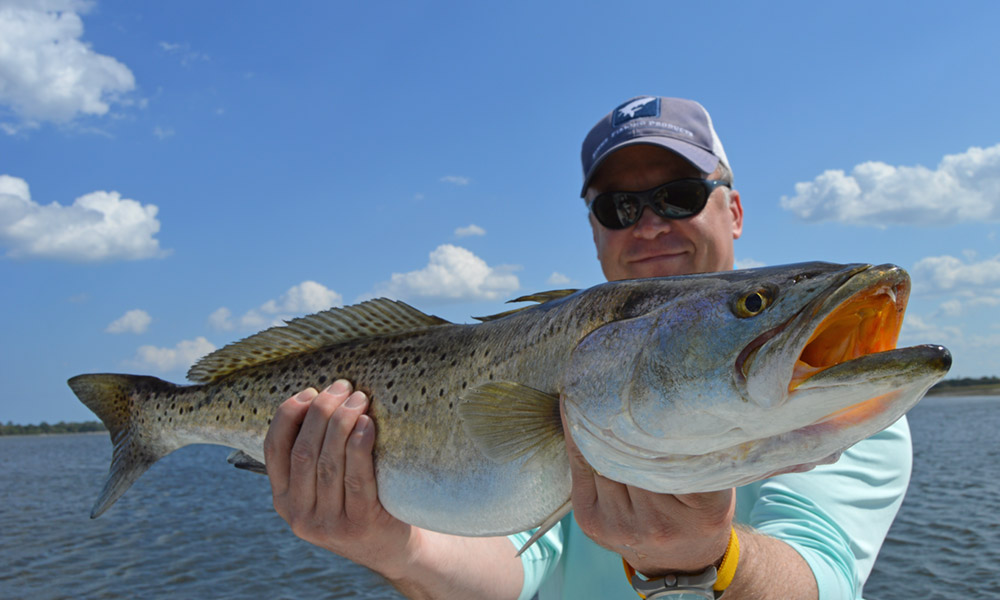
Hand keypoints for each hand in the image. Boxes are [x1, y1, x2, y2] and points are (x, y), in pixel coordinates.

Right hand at [264, 380, 414, 573]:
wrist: (393, 549)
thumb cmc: (360, 503)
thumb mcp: (325, 487)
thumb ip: (314, 455)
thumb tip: (318, 397)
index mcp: (284, 500)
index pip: (273, 448)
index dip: (288, 415)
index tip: (311, 391)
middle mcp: (299, 515)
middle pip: (303, 451)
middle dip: (322, 412)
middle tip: (343, 387)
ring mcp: (328, 524)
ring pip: (327, 462)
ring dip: (342, 422)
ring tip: (359, 398)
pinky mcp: (358, 526)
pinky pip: (356, 480)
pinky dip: (359, 447)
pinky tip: (367, 425)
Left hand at [560, 397, 733, 576]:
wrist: (680, 561)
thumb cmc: (700, 509)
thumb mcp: (718, 484)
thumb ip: (700, 452)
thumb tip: (677, 395)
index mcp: (704, 511)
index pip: (680, 455)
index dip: (664, 419)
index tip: (653, 384)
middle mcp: (661, 524)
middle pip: (636, 455)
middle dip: (625, 416)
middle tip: (617, 375)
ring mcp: (622, 526)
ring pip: (605, 459)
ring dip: (598, 424)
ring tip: (595, 388)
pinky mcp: (592, 523)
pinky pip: (580, 468)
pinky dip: (578, 439)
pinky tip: (575, 412)